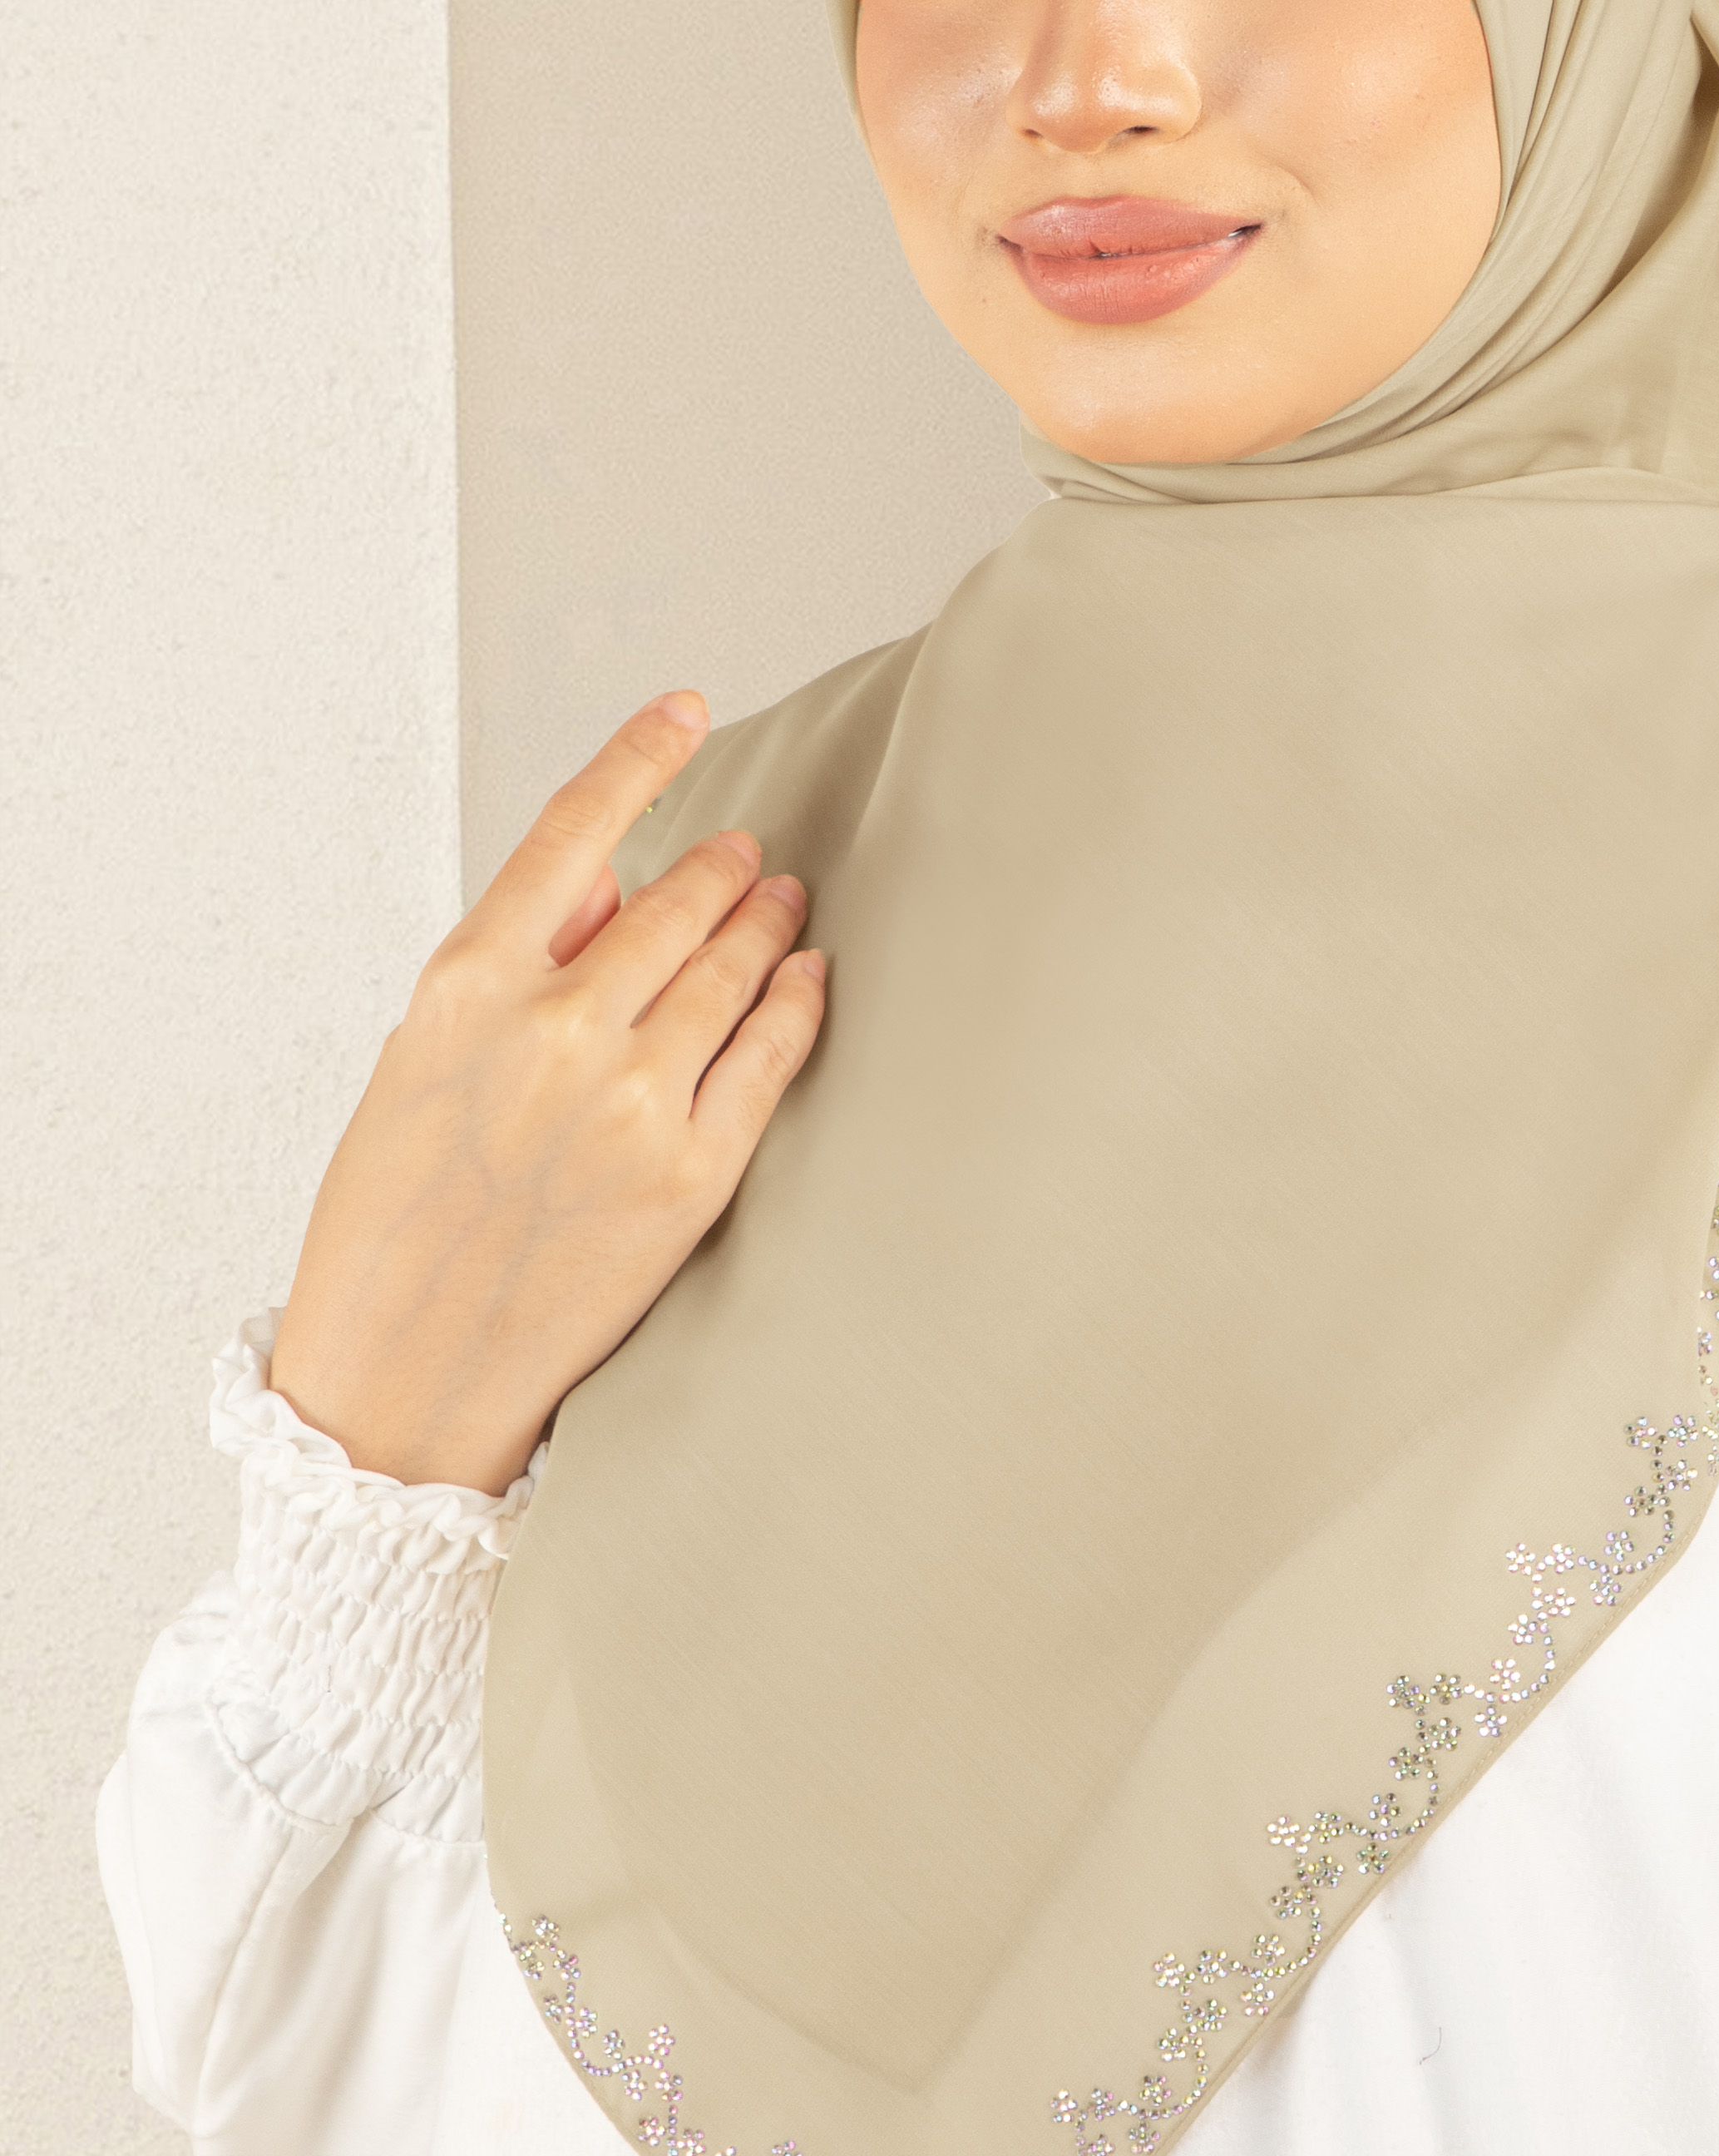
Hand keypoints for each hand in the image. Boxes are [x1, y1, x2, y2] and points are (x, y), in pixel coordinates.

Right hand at [267, 692, 825, 1494]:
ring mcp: (631, 1102)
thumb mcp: (419, 1061)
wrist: (407, 1371)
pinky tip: (809, 977)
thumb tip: (598, 878)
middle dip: (724, 869)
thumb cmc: (398, 1213)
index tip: (687, 709)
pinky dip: (798, 1003)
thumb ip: (511, 963)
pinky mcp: (691, 1174)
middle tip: (751, 856)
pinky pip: (769, 1058)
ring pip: (732, 970)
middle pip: (675, 902)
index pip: (572, 830)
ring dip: (768, 924)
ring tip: (784, 904)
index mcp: (467, 985)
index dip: (641, 754)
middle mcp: (556, 1028)